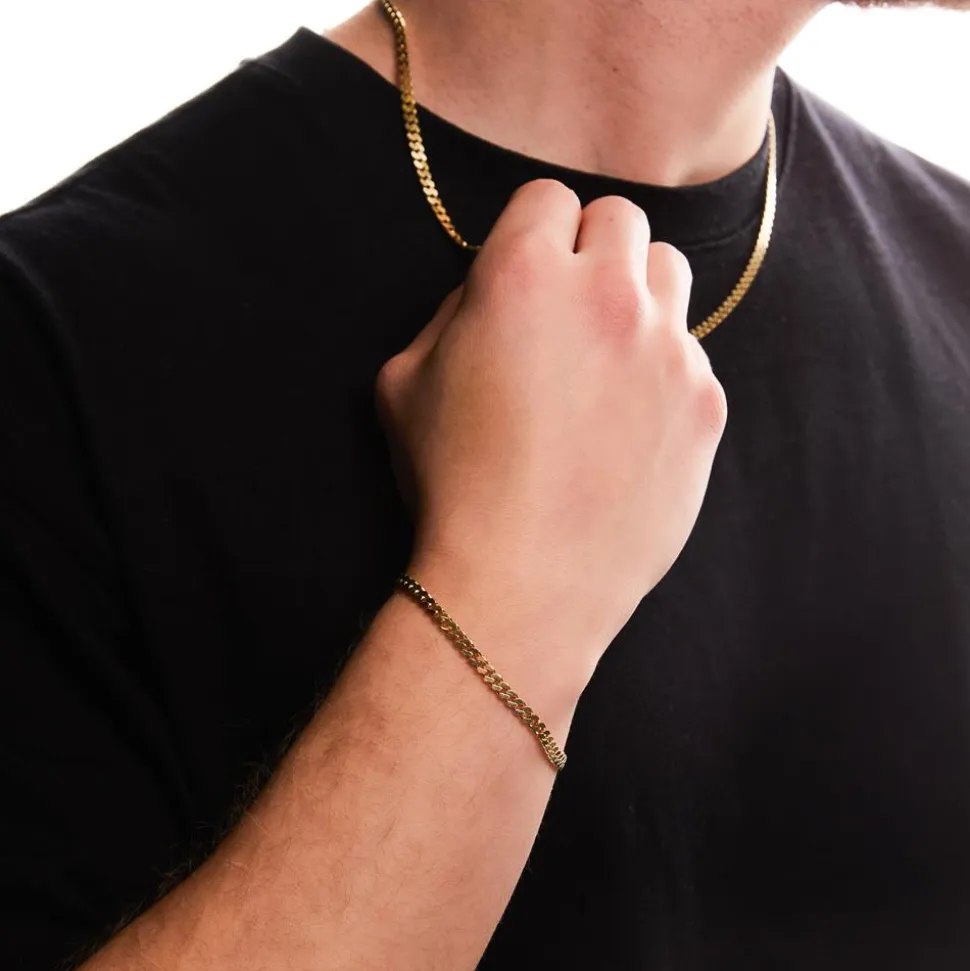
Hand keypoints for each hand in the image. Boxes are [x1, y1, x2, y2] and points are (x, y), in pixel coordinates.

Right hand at [376, 179, 726, 672]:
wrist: (523, 584)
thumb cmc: (453, 485)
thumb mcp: (404, 383)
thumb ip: (451, 311)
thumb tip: (493, 287)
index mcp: (523, 275)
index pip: (548, 197)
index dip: (534, 231)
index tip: (530, 268)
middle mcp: (606, 296)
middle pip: (621, 220)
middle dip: (592, 251)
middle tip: (569, 309)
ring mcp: (666, 350)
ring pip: (670, 274)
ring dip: (639, 296)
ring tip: (607, 357)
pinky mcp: (704, 404)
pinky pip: (693, 355)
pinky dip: (664, 371)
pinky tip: (630, 424)